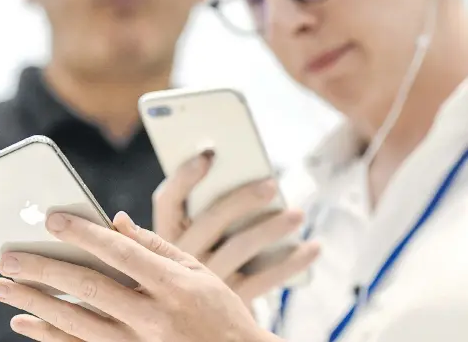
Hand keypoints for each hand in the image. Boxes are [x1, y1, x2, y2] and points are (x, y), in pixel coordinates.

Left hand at [0, 212, 279, 341]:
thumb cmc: (220, 313)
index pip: (120, 253)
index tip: (51, 220)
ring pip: (75, 322)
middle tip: (7, 256)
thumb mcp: (199, 273)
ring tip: (3, 287)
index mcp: (174, 286)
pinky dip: (48, 336)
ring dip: (35, 302)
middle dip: (44, 269)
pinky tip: (24, 322)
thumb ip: (156, 246)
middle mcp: (153, 318)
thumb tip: (117, 221)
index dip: (84, 234)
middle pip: (89, 288)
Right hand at [153, 152, 319, 304]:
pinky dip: (292, 262)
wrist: (197, 323)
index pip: (167, 200)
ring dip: (273, 228)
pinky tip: (312, 247)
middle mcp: (180, 258)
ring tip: (298, 214)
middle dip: (242, 198)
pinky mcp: (231, 301)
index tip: (209, 153)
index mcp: (163, 237)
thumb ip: (198, 213)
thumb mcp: (187, 241)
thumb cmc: (197, 268)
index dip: (185, 175)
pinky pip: (265, 278)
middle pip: (211, 219)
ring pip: (240, 246)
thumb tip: (232, 171)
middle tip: (271, 184)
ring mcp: (204, 282)